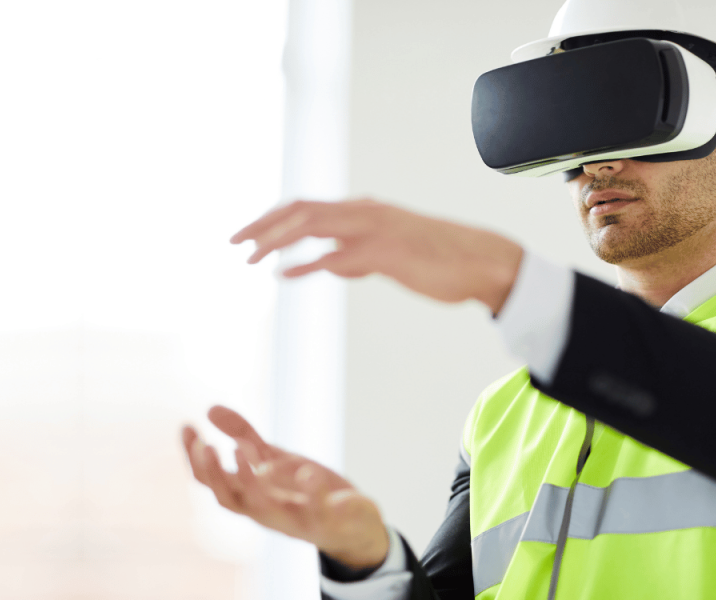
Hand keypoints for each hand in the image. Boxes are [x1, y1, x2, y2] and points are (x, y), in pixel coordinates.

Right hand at [182, 405, 389, 569]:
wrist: (352, 526)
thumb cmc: (305, 493)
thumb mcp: (274, 459)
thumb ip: (244, 436)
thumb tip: (209, 408)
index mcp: (249, 497)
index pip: (211, 483)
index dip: (194, 458)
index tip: (187, 427)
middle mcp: (264, 511)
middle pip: (227, 499)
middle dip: (212, 473)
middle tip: (205, 445)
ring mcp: (293, 517)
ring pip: (262, 508)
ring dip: (248, 481)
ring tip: (239, 448)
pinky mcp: (326, 519)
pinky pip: (316, 510)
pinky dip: (310, 491)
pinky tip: (307, 472)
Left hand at [230, 199, 523, 314]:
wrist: (481, 262)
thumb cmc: (441, 261)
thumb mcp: (393, 255)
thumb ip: (359, 257)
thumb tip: (329, 264)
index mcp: (366, 212)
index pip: (309, 207)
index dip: (274, 219)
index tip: (249, 235)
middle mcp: (365, 213)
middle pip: (301, 209)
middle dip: (263, 224)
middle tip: (234, 242)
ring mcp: (374, 229)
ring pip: (312, 223)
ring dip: (276, 239)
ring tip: (251, 257)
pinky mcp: (385, 252)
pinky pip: (336, 255)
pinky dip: (306, 265)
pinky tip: (286, 276)